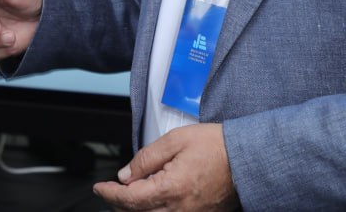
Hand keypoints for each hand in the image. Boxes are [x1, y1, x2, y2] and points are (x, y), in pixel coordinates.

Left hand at [94, 123, 238, 211]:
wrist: (246, 159)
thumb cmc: (216, 147)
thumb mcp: (175, 141)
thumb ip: (146, 158)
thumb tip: (126, 175)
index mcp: (170, 189)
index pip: (129, 199)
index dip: (109, 194)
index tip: (100, 188)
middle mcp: (179, 209)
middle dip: (119, 204)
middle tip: (110, 191)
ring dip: (135, 210)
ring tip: (128, 195)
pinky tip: (151, 201)